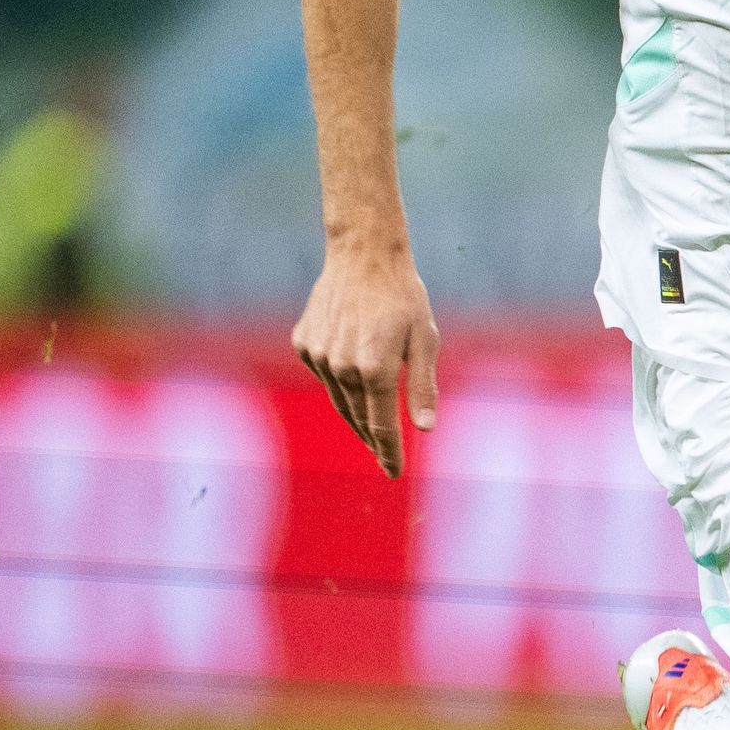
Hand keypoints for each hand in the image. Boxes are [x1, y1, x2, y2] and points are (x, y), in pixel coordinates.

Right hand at [293, 242, 438, 475]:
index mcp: (374, 368)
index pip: (381, 426)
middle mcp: (342, 366)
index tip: (395, 473)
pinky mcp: (304, 344)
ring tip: (372, 433)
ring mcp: (318, 356)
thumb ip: (423, 387)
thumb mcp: (425, 340)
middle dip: (374, 441)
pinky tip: (353, 381)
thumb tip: (425, 429)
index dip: (389, 452)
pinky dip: (340, 385)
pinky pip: (325, 376)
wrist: (363, 256)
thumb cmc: (403, 298)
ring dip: (356, 418)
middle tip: (385, 459)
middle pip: (359, 418)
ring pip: (340, 400)